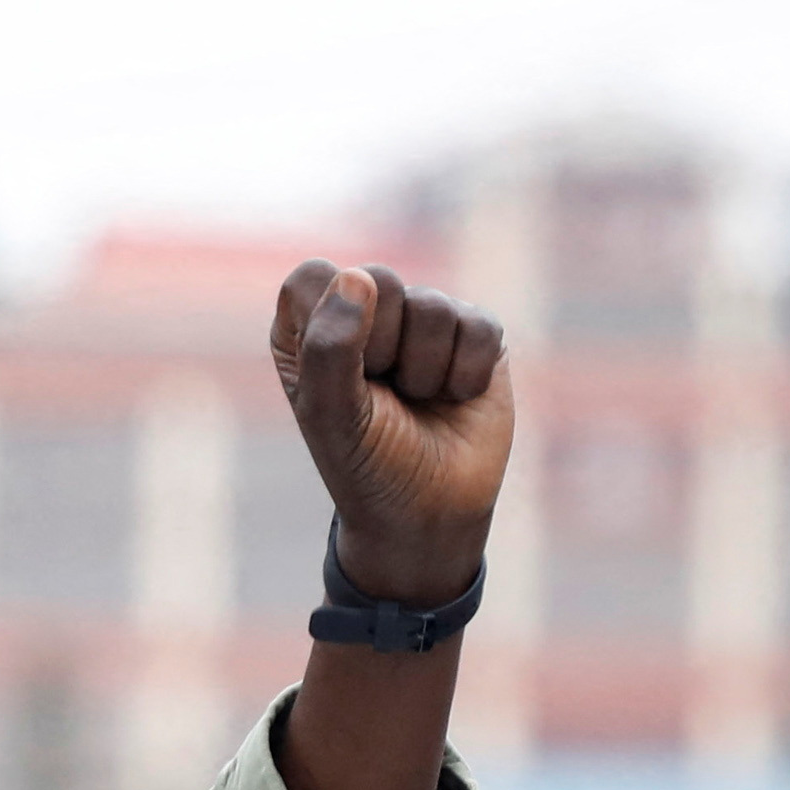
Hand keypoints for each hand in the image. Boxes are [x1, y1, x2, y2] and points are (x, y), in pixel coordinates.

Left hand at [273, 259, 512, 600]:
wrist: (429, 513)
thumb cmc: (365, 464)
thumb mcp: (329, 415)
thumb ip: (328, 346)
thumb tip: (359, 277)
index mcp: (311, 325)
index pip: (314, 277)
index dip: (332, 323)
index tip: (342, 376)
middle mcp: (366, 312)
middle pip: (379, 280)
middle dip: (383, 349)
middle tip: (382, 394)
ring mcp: (424, 319)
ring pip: (434, 306)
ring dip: (426, 371)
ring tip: (418, 401)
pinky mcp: (476, 333)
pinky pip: (479, 326)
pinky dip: (468, 374)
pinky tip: (454, 398)